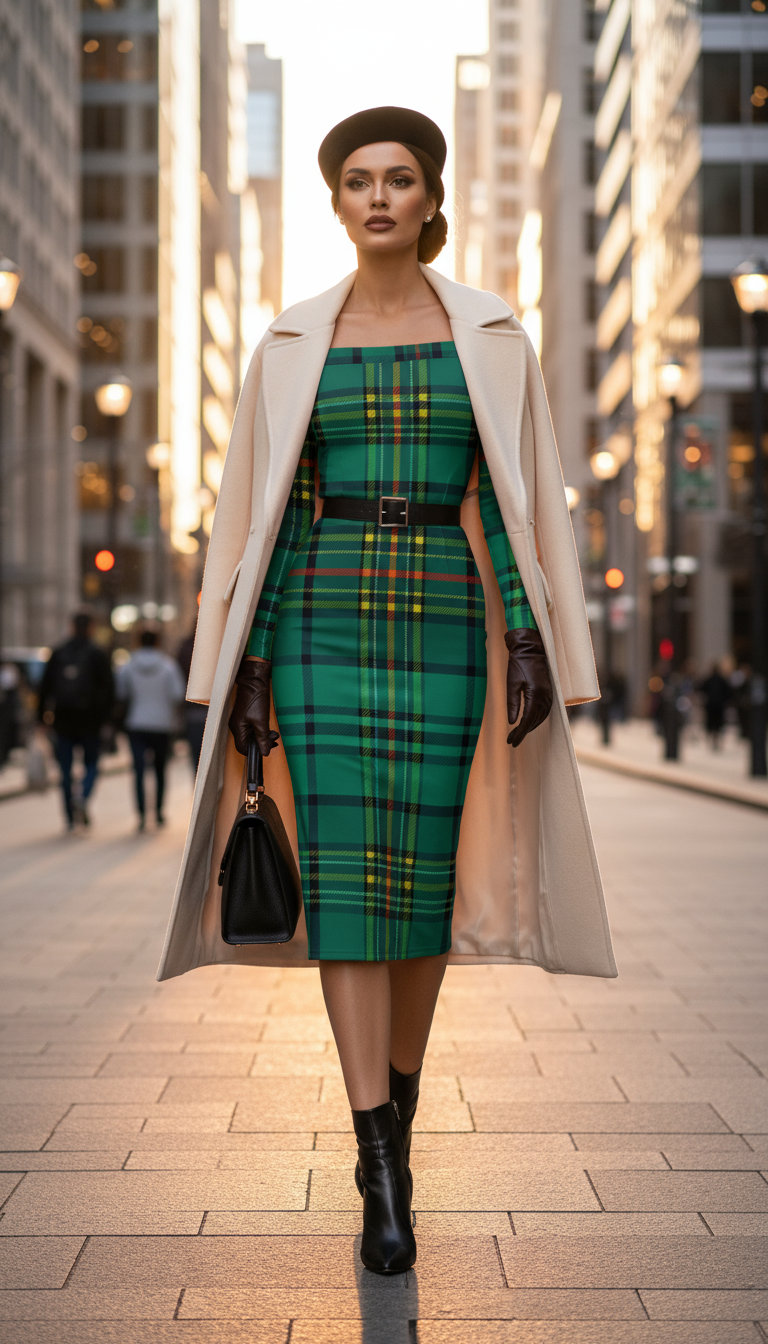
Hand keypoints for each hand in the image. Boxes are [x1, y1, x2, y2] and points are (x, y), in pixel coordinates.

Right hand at [228, 657, 279, 755]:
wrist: (254, 681)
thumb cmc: (255, 699)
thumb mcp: (261, 721)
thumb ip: (263, 739)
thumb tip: (264, 753)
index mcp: (237, 729)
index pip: (243, 749)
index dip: (255, 752)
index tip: (266, 750)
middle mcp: (236, 726)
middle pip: (247, 743)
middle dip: (261, 744)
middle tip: (274, 741)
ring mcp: (240, 720)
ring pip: (250, 736)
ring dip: (262, 737)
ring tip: (274, 734)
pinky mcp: (245, 716)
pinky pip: (251, 728)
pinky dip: (260, 730)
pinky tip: (269, 728)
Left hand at [504, 628, 552, 746]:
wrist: (531, 649)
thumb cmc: (518, 664)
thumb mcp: (511, 684)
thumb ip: (513, 704)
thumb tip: (512, 722)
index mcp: (536, 695)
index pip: (527, 720)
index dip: (519, 733)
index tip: (511, 742)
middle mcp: (546, 697)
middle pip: (534, 721)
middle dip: (523, 732)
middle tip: (510, 740)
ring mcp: (549, 695)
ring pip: (541, 718)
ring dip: (530, 727)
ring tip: (517, 734)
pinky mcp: (549, 693)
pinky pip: (544, 711)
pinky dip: (536, 720)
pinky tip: (528, 723)